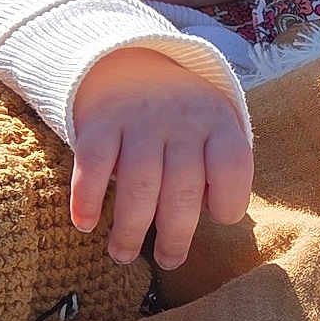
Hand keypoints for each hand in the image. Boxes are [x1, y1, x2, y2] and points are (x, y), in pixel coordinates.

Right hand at [71, 48, 252, 268]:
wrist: (130, 60)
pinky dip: (88, 197)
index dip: (229, 202)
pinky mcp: (100, 122)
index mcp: (218, 123)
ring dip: (130, 228)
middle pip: (183, 188)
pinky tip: (86, 224)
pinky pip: (93, 164)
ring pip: (139, 184)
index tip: (215, 219)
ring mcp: (139, 120)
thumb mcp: (214, 128)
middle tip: (169, 260)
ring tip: (123, 255)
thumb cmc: (182, 117)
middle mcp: (182, 121)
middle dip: (175, 234)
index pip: (233, 167)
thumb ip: (219, 168)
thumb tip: (212, 218)